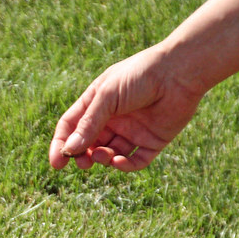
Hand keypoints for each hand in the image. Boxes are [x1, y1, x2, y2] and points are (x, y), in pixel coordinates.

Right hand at [49, 45, 206, 170]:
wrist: (181, 72)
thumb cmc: (140, 75)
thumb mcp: (107, 97)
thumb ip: (88, 124)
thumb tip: (70, 150)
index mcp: (97, 103)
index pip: (71, 127)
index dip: (61, 144)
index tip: (57, 163)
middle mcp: (113, 118)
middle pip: (89, 143)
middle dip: (82, 155)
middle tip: (82, 163)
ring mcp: (132, 131)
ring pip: (110, 154)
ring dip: (102, 159)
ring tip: (102, 155)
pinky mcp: (153, 141)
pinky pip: (136, 160)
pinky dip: (125, 166)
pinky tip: (119, 162)